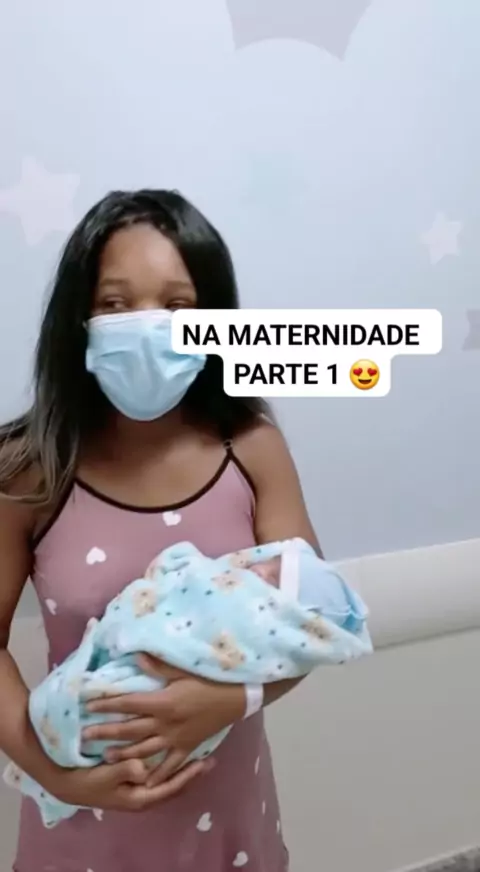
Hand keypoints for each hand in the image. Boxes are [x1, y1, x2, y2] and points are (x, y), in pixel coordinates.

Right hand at [45, 757, 209, 811]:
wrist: (67, 785)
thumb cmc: (87, 780)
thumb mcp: (105, 776)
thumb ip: (124, 770)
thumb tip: (143, 768)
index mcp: (139, 798)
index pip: (170, 787)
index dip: (188, 776)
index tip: (204, 763)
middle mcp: (142, 796)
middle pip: (173, 786)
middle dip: (191, 774)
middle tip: (210, 760)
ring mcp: (138, 790)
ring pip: (167, 781)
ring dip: (182, 769)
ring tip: (200, 756)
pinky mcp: (133, 782)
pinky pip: (157, 775)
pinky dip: (168, 766)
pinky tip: (175, 755)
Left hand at [84, 656, 245, 786]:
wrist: (236, 698)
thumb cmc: (209, 681)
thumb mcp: (183, 670)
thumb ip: (158, 665)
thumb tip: (135, 656)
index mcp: (163, 702)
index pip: (128, 703)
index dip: (107, 704)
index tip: (88, 705)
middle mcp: (165, 724)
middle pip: (130, 729)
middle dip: (106, 732)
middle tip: (85, 736)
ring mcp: (176, 739)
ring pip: (144, 750)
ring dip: (124, 754)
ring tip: (105, 757)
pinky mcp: (186, 748)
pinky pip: (169, 765)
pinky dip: (156, 775)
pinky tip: (144, 781)